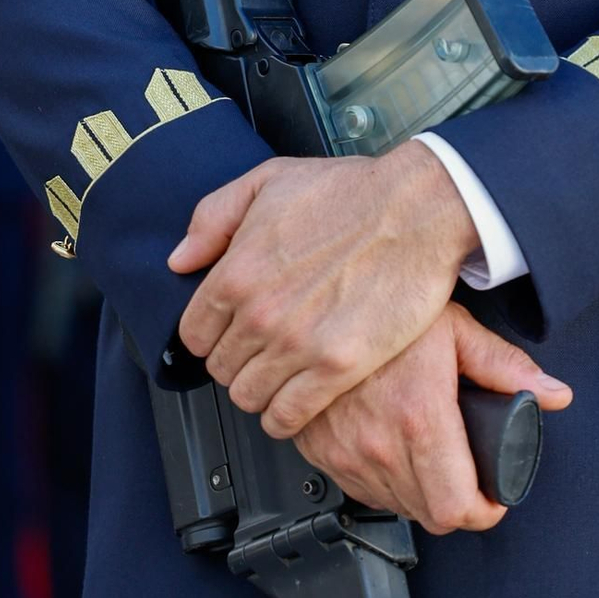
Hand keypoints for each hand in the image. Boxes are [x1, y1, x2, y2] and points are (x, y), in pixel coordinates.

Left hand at [168, 142, 480, 436]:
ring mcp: (297, 344)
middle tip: (263, 350)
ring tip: (282, 374)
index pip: (194, 334)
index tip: (230, 332)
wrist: (417, 210)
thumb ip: (214, 217)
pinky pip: (286, 417)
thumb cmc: (352, 192)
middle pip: (221, 370)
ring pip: (249, 398)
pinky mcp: (336, 367)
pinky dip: (285, 416)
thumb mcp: (270, 180)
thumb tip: (181, 260)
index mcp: (237, 272)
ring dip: (261, 390)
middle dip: (238, 361)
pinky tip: (298, 397)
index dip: (212, 335)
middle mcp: (259, 314)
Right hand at [295, 303, 571, 534]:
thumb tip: (555, 394)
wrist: (325, 302)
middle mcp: (379, 444)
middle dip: (458, 503)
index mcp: (420, 416)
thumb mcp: (457, 329)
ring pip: (397, 507)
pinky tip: (396, 451)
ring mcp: (347, 453)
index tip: (493, 498)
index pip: (455, 506)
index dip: (483, 510)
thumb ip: (507, 368)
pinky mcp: (323, 453)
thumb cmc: (391, 305)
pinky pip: (362, 491)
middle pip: (430, 515)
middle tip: (470, 476)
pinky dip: (386, 483)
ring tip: (434, 458)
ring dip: (421, 495)